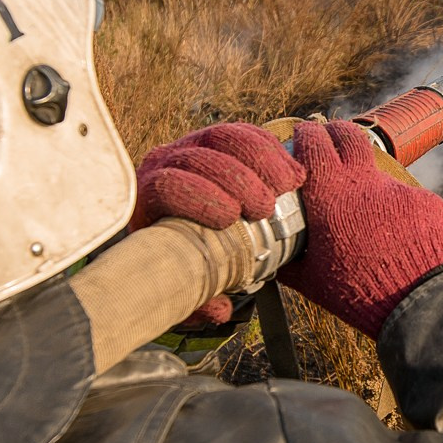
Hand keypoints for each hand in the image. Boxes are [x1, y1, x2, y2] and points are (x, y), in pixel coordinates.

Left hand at [132, 123, 303, 325]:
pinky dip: (273, 149)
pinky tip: (293, 174)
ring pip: (226, 136)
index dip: (199, 197)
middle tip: (265, 207)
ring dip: (261, 159)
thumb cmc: (182, 258)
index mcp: (150, 197)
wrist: (185, 227)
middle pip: (201, 156)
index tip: (230, 218)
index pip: (167, 184)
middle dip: (237, 178)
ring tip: (287, 186)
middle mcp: (168, 162)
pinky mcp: (223, 138)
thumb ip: (198, 302)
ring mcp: (195, 144)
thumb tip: (221, 308)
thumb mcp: (183, 285)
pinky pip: (248, 133)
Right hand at [281, 121, 442, 336]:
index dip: (306, 136)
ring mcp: (399, 189)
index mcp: (330, 195)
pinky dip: (399, 214)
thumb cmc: (356, 294)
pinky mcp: (426, 201)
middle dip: (337, 134)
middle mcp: (365, 182)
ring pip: (378, 176)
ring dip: (368, 189)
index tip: (303, 138)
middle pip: (349, 135)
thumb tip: (273, 257)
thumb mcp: (311, 281)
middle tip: (331, 144)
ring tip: (367, 221)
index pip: (314, 143)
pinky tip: (398, 239)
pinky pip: (407, 201)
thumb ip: (289, 261)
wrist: (417, 304)